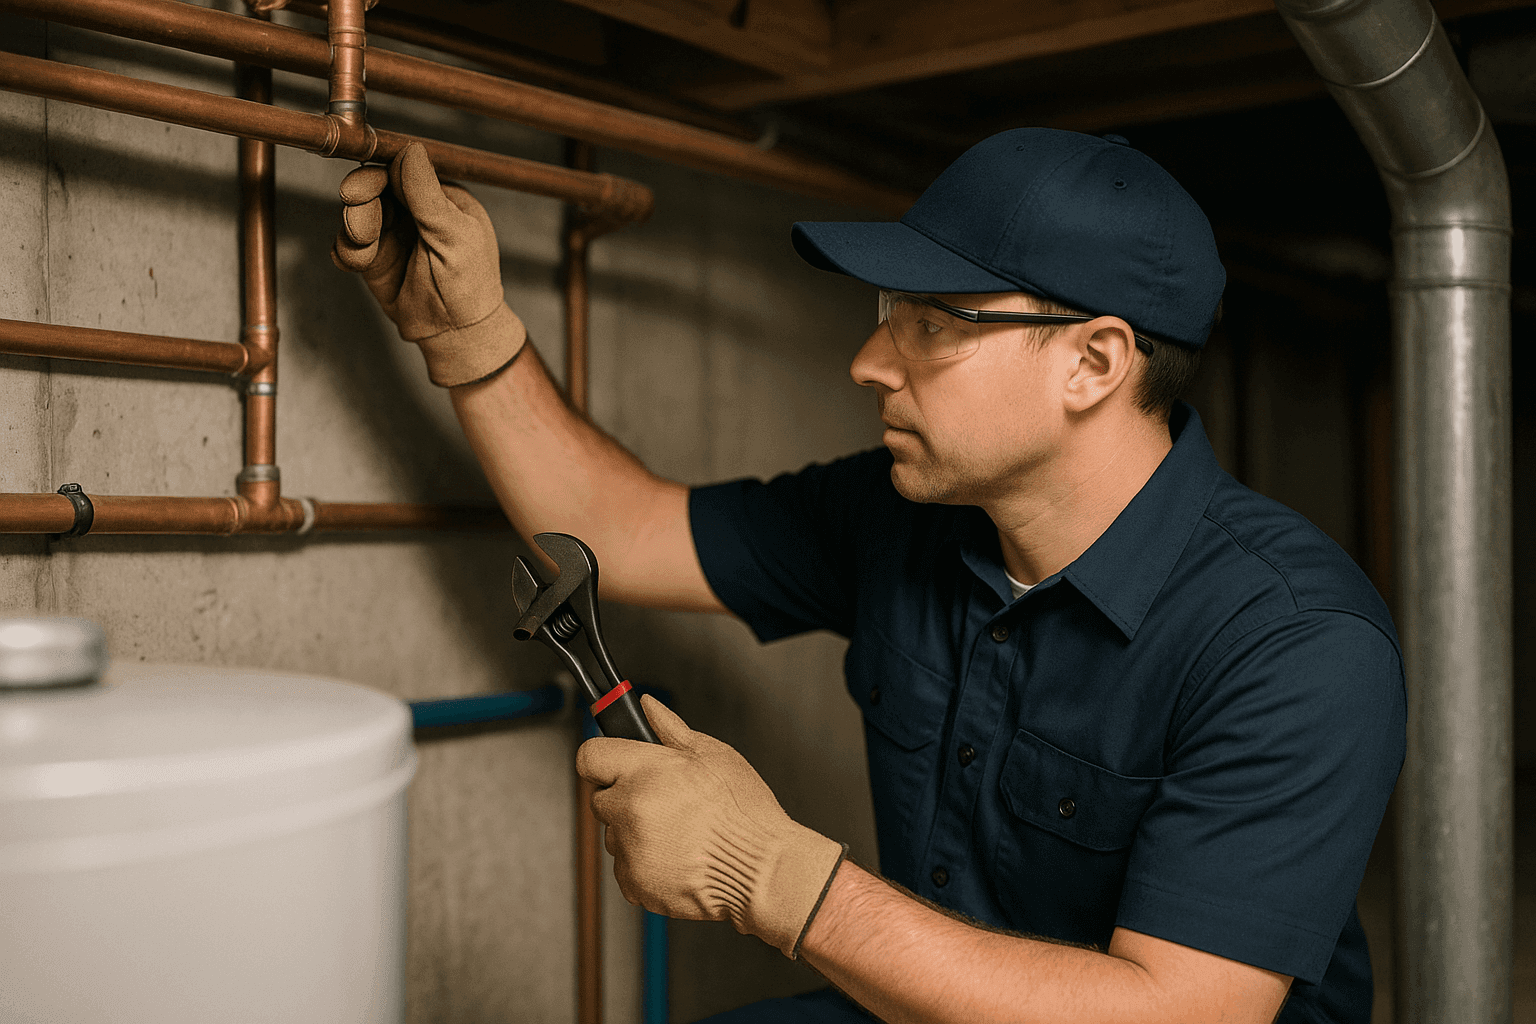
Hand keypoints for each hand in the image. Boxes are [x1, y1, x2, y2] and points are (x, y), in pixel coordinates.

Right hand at [331, 142, 525, 386]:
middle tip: (357, 215)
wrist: (456, 333)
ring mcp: (392, 234)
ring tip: (365, 251)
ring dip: (354, 229)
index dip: (380, 173)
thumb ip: (427, 195)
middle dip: (361, 199)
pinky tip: (358, 263)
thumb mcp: (454, 236)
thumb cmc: (469, 285)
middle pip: (373, 186)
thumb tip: (411, 150)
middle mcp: (413, 211)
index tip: (363, 187)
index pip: (403, 170)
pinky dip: (347, 252)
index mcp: (440, 198)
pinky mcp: (374, 259)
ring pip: (356, 214)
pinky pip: (347, 245)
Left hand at [577, 695, 846, 958]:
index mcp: (645, 772)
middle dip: (626, 798)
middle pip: (602, 798)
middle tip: (665, 801)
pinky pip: (626, 869)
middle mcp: (630, 811)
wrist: (761, 872)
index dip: (605, 759)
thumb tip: (647, 707)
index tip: (615, 764)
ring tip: (680, 833)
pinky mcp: (635, 884)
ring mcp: (630, 850)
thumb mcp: (715, 755)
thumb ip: (671, 729)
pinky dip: (644, 866)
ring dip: (636, 833)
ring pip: (616, 836)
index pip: (590, 757)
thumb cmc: (745, 814)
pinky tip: (678, 856)